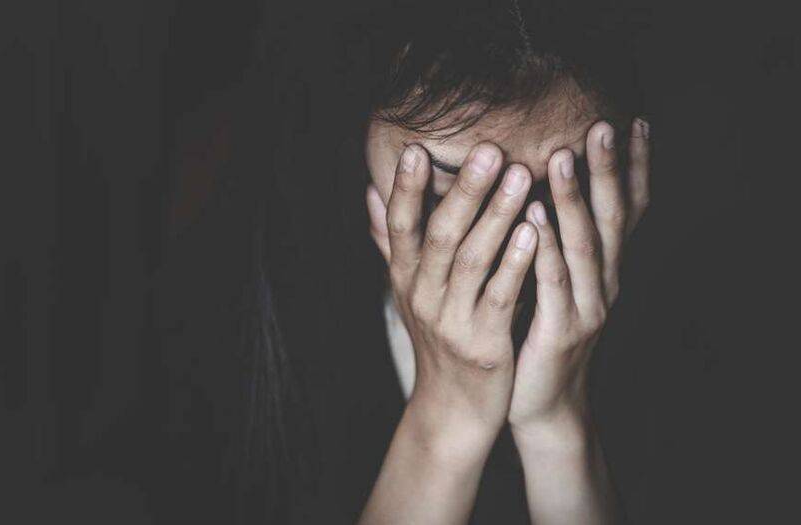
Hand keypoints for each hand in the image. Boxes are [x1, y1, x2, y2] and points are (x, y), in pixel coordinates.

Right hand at [366, 140, 537, 451]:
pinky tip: (533, 231)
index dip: (407, 189)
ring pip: (471, 260)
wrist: (454, 408)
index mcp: (405, 278)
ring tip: (518, 175)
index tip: (417, 148)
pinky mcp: (484, 343)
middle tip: (488, 148)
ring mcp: (451, 320)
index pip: (400, 226)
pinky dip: (515, 262)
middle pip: (439, 235)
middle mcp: (422, 295)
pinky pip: (500, 296)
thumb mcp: (408, 288)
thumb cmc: (438, 337)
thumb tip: (370, 192)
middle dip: (464, 191)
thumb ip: (391, 240)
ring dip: (495, 215)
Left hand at [508, 118, 650, 441]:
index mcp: (605, 269)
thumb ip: (550, 240)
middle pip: (614, 218)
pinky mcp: (561, 331)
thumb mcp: (552, 283)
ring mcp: (588, 307)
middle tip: (603, 125)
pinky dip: (545, 246)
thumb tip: (535, 186)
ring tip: (564, 156)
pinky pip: (553, 282)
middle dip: (609, 170)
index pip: (629, 210)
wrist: (541, 403)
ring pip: (585, 245)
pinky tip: (532, 215)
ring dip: (574, 199)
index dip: (635, 168)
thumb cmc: (537, 332)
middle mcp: (606, 283)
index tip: (634, 120)